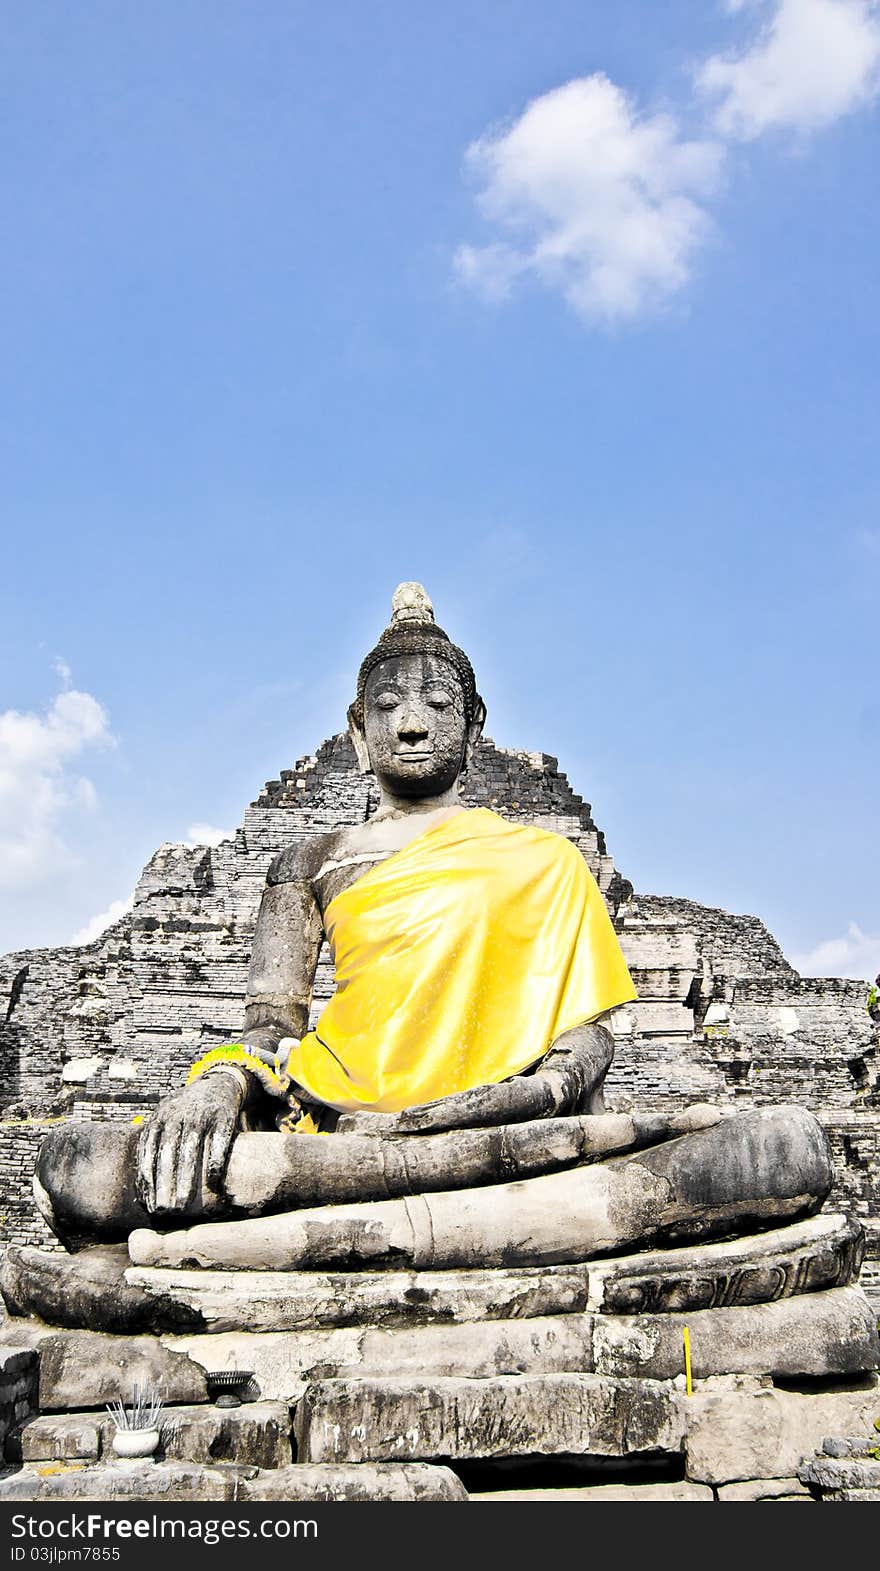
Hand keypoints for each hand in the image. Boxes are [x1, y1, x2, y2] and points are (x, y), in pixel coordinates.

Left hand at [136, 1074, 242, 1215]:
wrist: (218, 1084)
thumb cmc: (187, 1111)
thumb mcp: (166, 1119)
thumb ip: (154, 1144)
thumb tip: (142, 1187)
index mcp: (159, 1117)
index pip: (148, 1150)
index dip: (147, 1178)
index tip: (148, 1202)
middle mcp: (178, 1115)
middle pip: (167, 1153)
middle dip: (164, 1183)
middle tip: (163, 1209)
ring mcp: (201, 1115)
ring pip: (190, 1151)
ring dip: (185, 1179)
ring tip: (182, 1203)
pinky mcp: (224, 1117)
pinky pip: (219, 1144)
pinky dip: (215, 1164)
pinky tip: (213, 1184)